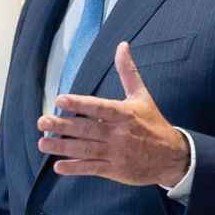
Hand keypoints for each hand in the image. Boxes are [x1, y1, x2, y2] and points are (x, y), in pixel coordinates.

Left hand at [40, 42, 188, 187]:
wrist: (172, 157)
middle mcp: (118, 133)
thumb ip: (128, 72)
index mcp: (124, 114)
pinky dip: (75, 168)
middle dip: (62, 126)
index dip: (79, 104)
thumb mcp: (143, 96)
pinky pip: (91, 168)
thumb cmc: (153, 124)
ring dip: (62, 147)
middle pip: (86, 129)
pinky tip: (58, 167)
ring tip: (42, 143)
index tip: (59, 100)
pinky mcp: (114, 169)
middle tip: (42, 122)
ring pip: (85, 149)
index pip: (99, 107)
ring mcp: (116, 153)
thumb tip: (122, 45)